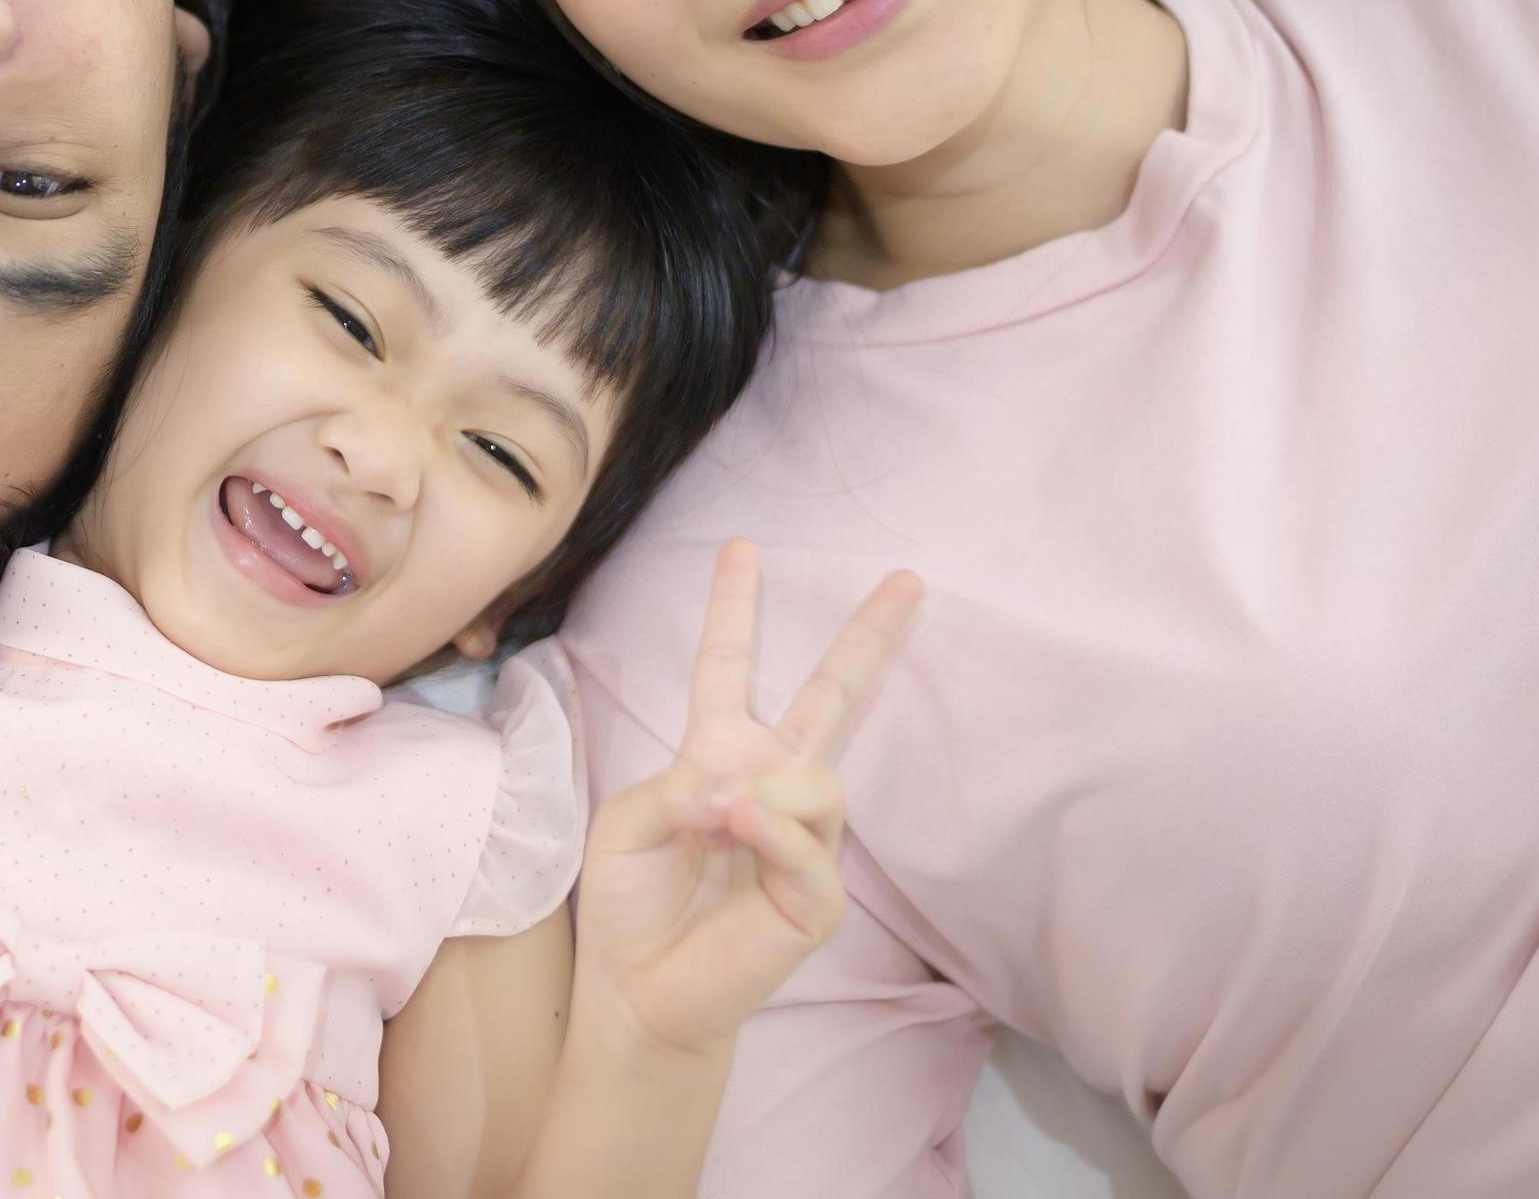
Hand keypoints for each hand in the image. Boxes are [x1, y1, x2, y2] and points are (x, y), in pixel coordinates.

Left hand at [570, 540, 921, 1058]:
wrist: (640, 988)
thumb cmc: (630, 901)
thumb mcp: (630, 821)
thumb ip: (683, 785)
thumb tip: (751, 784)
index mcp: (716, 755)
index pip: (729, 669)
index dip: (734, 610)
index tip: (741, 549)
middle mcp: (769, 786)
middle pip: (832, 698)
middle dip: (869, 638)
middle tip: (908, 580)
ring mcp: (803, 838)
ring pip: (817, 781)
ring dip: (766, 796)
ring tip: (721, 823)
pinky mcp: (819, 894)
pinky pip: (810, 846)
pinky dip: (773, 836)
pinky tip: (741, 836)